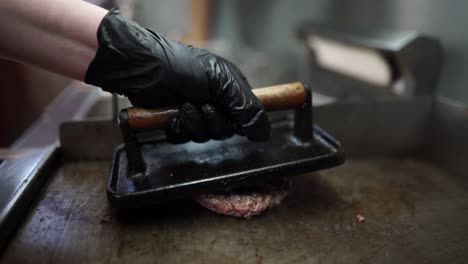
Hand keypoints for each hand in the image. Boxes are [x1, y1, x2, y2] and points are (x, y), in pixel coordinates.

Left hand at [85, 9, 269, 142]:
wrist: (144, 70)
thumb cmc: (183, 67)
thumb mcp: (222, 81)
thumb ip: (247, 107)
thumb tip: (264, 132)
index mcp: (230, 89)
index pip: (247, 115)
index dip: (242, 122)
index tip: (236, 121)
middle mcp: (215, 101)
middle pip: (226, 130)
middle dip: (214, 121)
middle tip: (204, 106)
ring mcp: (195, 113)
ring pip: (206, 136)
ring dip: (195, 124)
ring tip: (184, 106)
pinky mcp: (177, 122)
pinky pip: (185, 138)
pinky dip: (179, 128)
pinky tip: (172, 114)